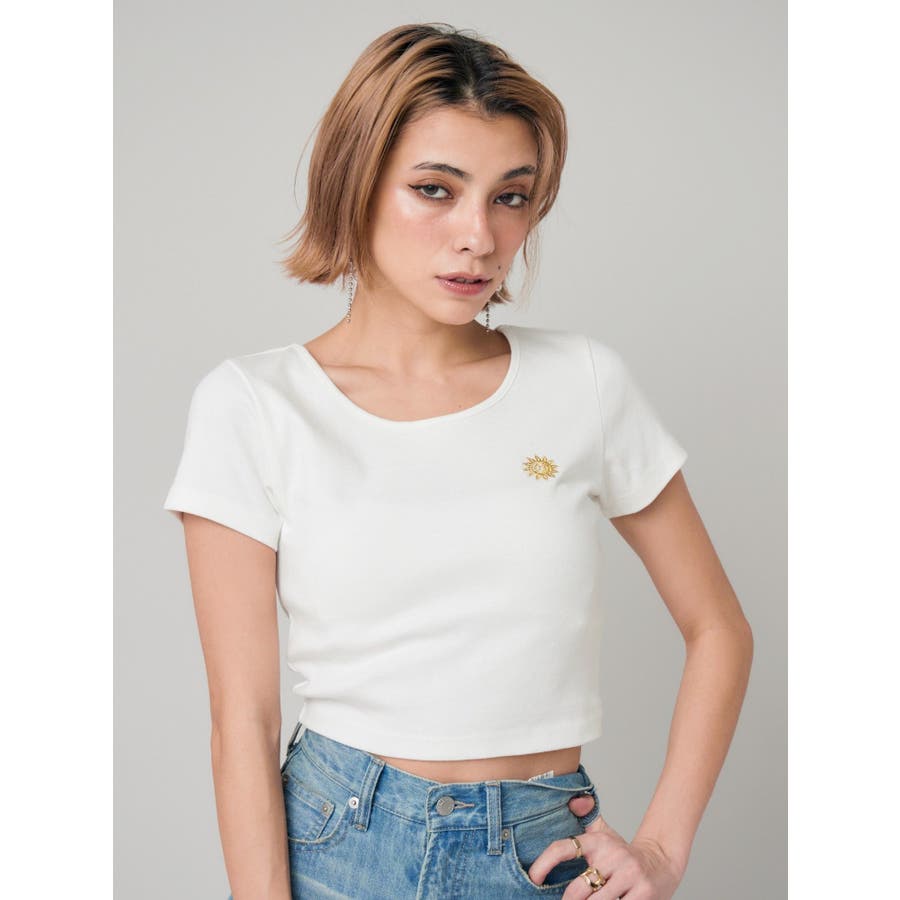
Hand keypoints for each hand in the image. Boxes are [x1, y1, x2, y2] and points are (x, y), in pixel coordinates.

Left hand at [524, 796, 682, 897]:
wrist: (663, 862)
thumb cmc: (625, 854)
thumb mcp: (604, 834)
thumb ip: (587, 818)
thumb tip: (574, 801)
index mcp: (598, 841)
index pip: (563, 848)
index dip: (544, 863)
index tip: (534, 878)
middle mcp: (612, 855)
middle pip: (577, 889)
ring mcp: (629, 874)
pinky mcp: (643, 893)